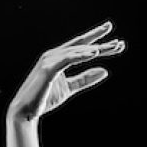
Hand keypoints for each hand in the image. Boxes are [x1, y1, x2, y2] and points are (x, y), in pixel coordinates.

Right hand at [7, 21, 124, 122]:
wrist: (26, 112)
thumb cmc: (45, 99)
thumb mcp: (70, 88)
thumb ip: (86, 79)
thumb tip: (105, 71)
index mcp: (59, 58)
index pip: (81, 45)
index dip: (96, 38)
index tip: (113, 35)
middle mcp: (54, 55)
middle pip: (82, 46)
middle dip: (102, 44)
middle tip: (120, 43)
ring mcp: (50, 60)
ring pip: (77, 51)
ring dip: (95, 49)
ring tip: (113, 49)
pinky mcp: (48, 69)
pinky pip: (68, 60)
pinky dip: (81, 55)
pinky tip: (94, 54)